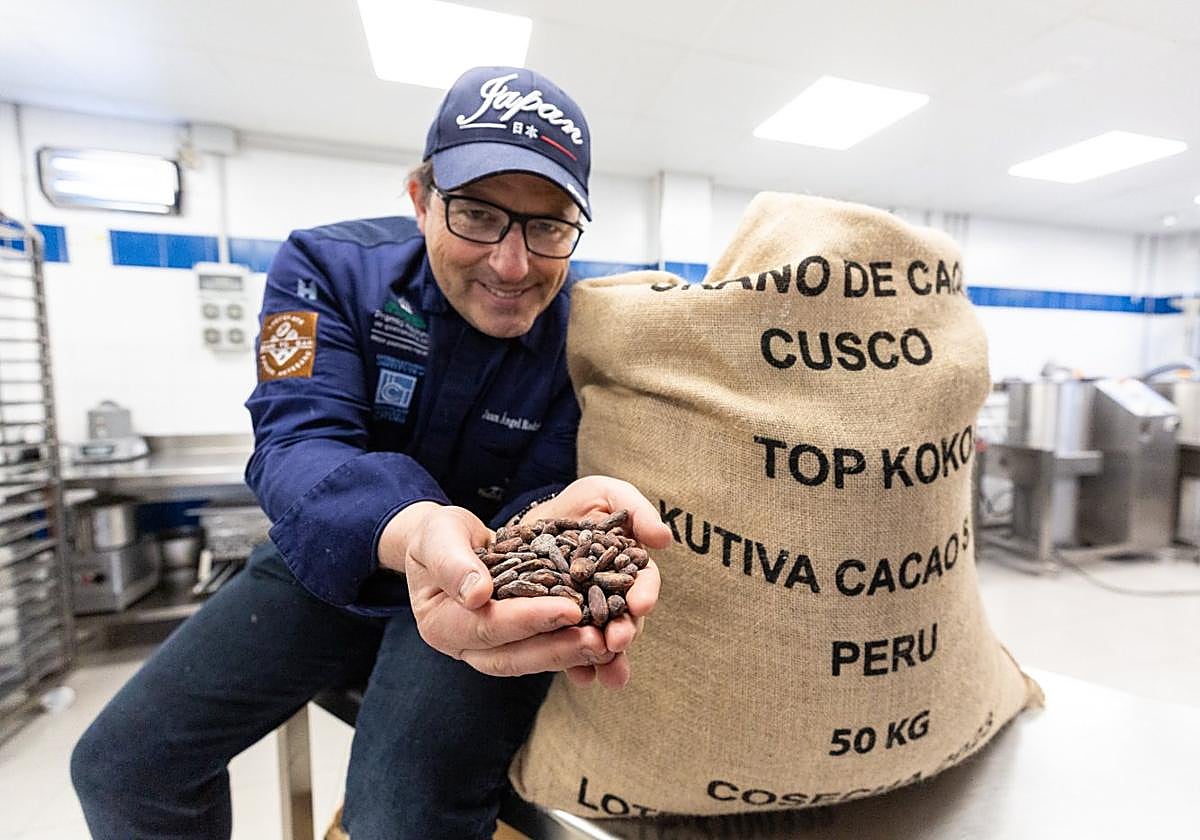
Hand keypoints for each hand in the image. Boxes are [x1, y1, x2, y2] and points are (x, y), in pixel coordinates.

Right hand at [383, 502, 612, 676]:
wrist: (448, 542)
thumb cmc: (439, 534)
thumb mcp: (439, 535)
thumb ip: (453, 562)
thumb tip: (477, 595)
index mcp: (440, 624)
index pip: (488, 625)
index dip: (529, 619)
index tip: (570, 608)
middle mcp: (464, 646)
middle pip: (512, 657)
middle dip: (558, 648)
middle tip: (600, 639)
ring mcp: (489, 650)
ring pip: (531, 660)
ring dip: (571, 654)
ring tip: (609, 643)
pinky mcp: (514, 644)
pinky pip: (543, 652)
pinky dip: (572, 648)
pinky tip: (605, 640)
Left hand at [519, 476, 671, 688]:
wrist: (531, 523)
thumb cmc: (577, 505)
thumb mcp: (605, 494)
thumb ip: (636, 510)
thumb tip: (663, 539)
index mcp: (629, 567)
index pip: (643, 582)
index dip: (645, 593)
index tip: (641, 603)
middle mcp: (613, 597)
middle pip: (624, 619)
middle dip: (625, 632)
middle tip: (619, 640)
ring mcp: (588, 617)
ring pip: (602, 642)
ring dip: (606, 659)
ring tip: (605, 672)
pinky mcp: (561, 630)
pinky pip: (571, 651)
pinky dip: (578, 667)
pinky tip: (581, 677)